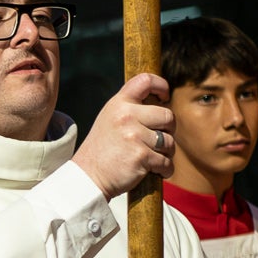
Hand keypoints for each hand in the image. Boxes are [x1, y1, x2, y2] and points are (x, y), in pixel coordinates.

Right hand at [71, 73, 174, 198]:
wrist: (88, 177)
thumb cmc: (102, 150)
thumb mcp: (110, 120)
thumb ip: (130, 109)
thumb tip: (160, 102)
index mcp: (118, 104)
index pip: (145, 81)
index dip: (161, 86)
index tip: (165, 96)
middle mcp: (126, 116)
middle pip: (168, 116)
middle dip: (169, 130)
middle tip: (158, 140)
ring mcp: (134, 136)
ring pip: (169, 141)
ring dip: (166, 153)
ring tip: (151, 158)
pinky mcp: (141, 156)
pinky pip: (167, 162)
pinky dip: (164, 170)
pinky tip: (153, 171)